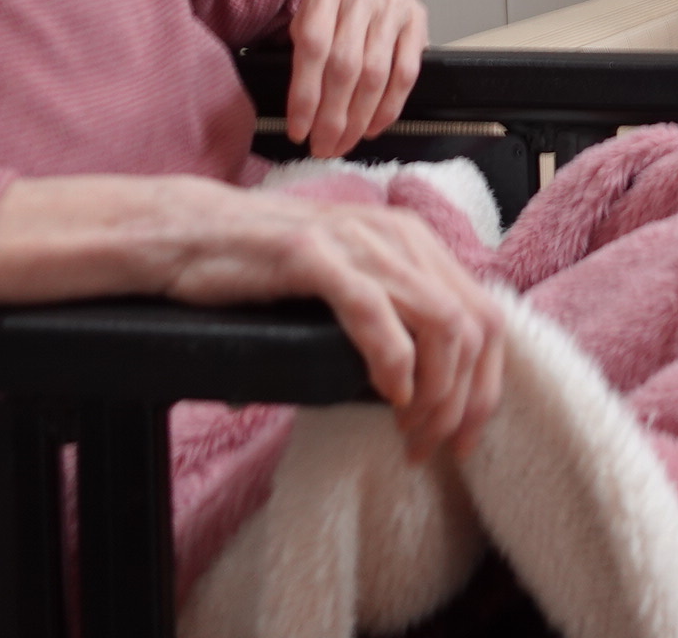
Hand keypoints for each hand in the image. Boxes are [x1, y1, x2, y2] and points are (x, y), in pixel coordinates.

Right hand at [0, 174, 503, 461]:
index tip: (465, 435)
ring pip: (439, 322)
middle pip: (474, 325)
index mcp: (413, 241)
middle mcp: (397, 235)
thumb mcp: (347, 279)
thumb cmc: (264, 266)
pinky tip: (389, 393)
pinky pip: (375, 310)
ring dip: (436, 392)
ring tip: (410, 432)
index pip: (486, 314)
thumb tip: (434, 376)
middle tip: (434, 446)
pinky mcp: (314, 256)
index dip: (488, 383)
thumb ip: (393, 305)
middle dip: (466, 399)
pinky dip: (393, 359)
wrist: (189, 233)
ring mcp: (357, 242)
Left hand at [284, 0, 427, 159]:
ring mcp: (395, 3)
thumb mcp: (309, 5)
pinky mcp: (419, 19)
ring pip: (376, 73)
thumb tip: (304, 108)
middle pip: (345, 65)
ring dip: (359, 118)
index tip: (298, 130)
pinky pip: (407, 72)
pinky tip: (374, 126)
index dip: (305, 94)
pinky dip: (390, 106)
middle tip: (322, 147)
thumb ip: (304, 42)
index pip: (313, 45)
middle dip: (332, 116)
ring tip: (344, 143)